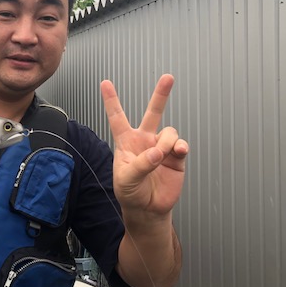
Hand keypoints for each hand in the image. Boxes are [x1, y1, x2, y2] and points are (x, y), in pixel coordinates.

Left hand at [101, 74, 187, 216]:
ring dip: (166, 143)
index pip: (117, 117)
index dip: (111, 100)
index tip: (105, 82)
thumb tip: (158, 152)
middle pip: (153, 113)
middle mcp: (144, 140)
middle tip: (168, 77)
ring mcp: (161, 147)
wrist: (147, 208)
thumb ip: (140, 165)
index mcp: (126, 142)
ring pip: (169, 132)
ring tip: (161, 157)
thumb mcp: (126, 180)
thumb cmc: (130, 192)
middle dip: (161, 94)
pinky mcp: (176, 157)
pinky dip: (180, 147)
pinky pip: (181, 145)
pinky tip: (177, 152)